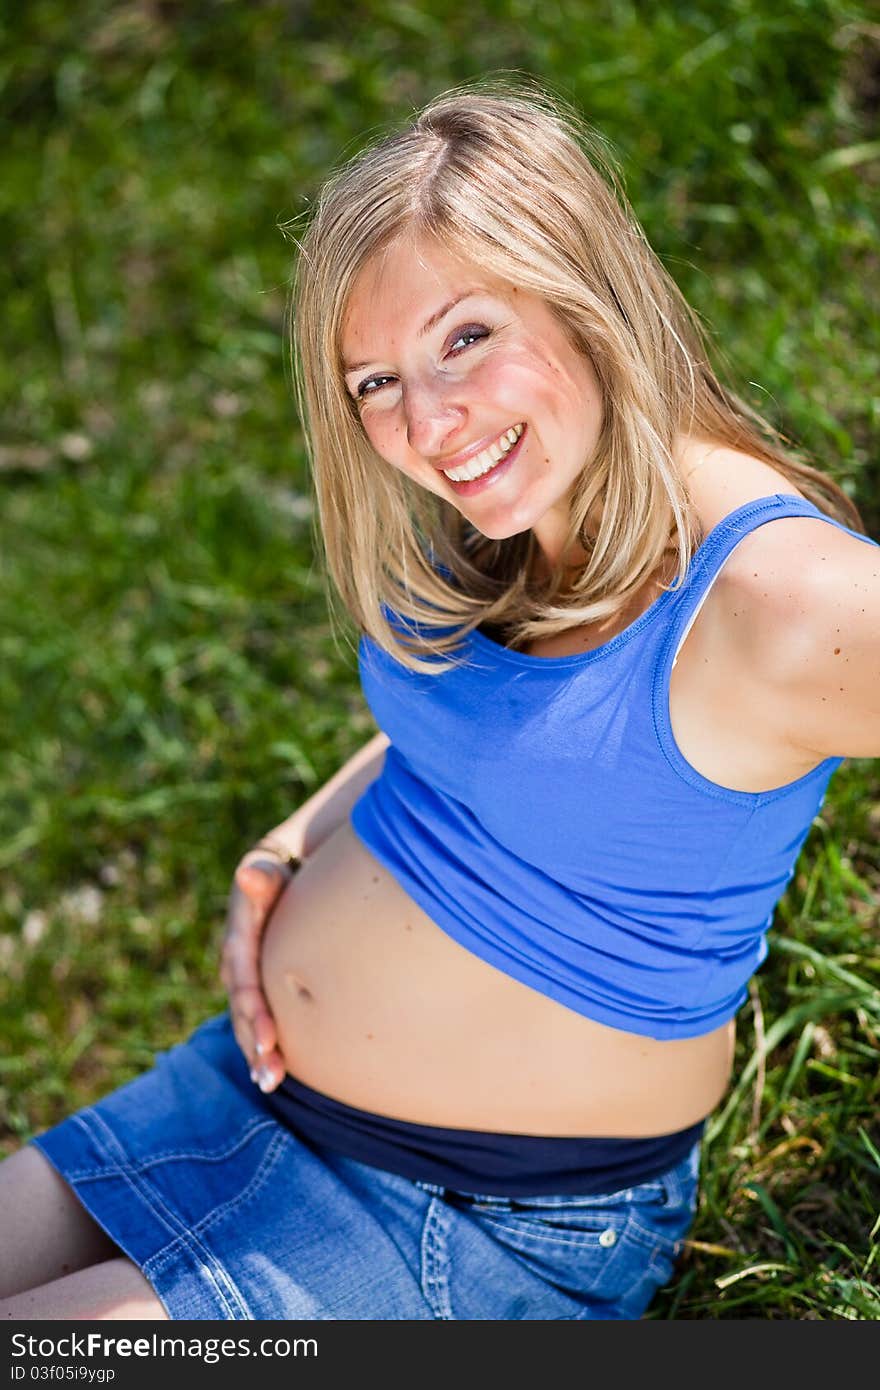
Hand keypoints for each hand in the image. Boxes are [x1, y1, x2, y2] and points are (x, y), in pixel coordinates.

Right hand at [221, 845, 296, 1092]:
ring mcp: (243, 982)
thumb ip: (262, 878)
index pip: (244, 978)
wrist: (274, 882)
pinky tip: (273, 1076)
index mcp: (238, 940)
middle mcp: (235, 967)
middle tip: (270, 1075)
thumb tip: (248, 874)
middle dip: (254, 1043)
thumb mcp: (269, 874)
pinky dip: (261, 1049)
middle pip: (241, 1010)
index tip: (271, 1037)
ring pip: (245, 1023)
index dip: (253, 1008)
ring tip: (270, 1082)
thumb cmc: (277, 878)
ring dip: (255, 1054)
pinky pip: (254, 1023)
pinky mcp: (255, 992)